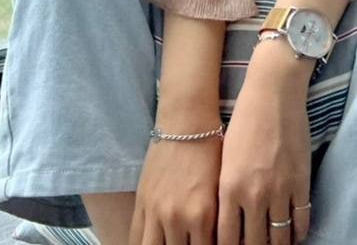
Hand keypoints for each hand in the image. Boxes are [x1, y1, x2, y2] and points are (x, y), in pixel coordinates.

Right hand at [129, 129, 222, 244]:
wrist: (186, 123)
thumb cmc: (210, 153)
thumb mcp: (220, 192)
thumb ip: (216, 224)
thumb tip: (220, 242)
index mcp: (201, 216)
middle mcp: (176, 218)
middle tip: (188, 244)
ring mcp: (155, 211)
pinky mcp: (141, 202)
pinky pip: (135, 237)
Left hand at [216, 60, 311, 244]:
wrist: (273, 92)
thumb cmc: (244, 119)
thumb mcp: (225, 156)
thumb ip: (226, 191)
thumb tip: (228, 221)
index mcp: (229, 187)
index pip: (226, 239)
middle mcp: (253, 195)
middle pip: (253, 244)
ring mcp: (280, 191)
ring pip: (279, 239)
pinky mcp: (301, 183)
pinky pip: (301, 222)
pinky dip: (297, 234)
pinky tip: (293, 235)